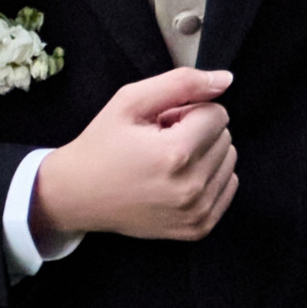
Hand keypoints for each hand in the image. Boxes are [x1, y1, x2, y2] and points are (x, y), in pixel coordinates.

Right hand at [31, 67, 237, 245]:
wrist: (77, 196)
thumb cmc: (101, 145)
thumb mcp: (130, 101)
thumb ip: (181, 83)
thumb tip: (226, 79)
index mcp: (176, 154)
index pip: (218, 114)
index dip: (187, 111)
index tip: (161, 123)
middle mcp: (192, 187)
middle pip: (225, 137)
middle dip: (197, 131)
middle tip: (160, 142)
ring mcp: (197, 212)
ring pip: (229, 161)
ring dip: (204, 154)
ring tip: (167, 161)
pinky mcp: (198, 228)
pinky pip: (227, 187)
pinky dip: (208, 177)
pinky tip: (178, 179)